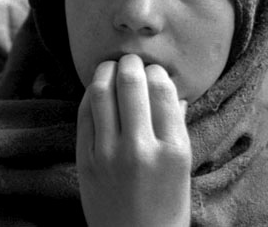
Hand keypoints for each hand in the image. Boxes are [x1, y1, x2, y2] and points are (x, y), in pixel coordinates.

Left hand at [76, 54, 190, 226]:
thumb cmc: (165, 205)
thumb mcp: (183, 168)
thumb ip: (177, 126)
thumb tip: (171, 89)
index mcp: (173, 150)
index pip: (162, 90)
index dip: (156, 72)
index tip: (153, 71)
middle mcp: (140, 149)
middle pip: (130, 83)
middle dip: (130, 64)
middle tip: (130, 61)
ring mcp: (108, 155)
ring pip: (101, 92)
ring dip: (106, 71)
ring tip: (111, 67)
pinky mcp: (84, 160)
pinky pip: (84, 113)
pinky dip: (91, 94)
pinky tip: (97, 90)